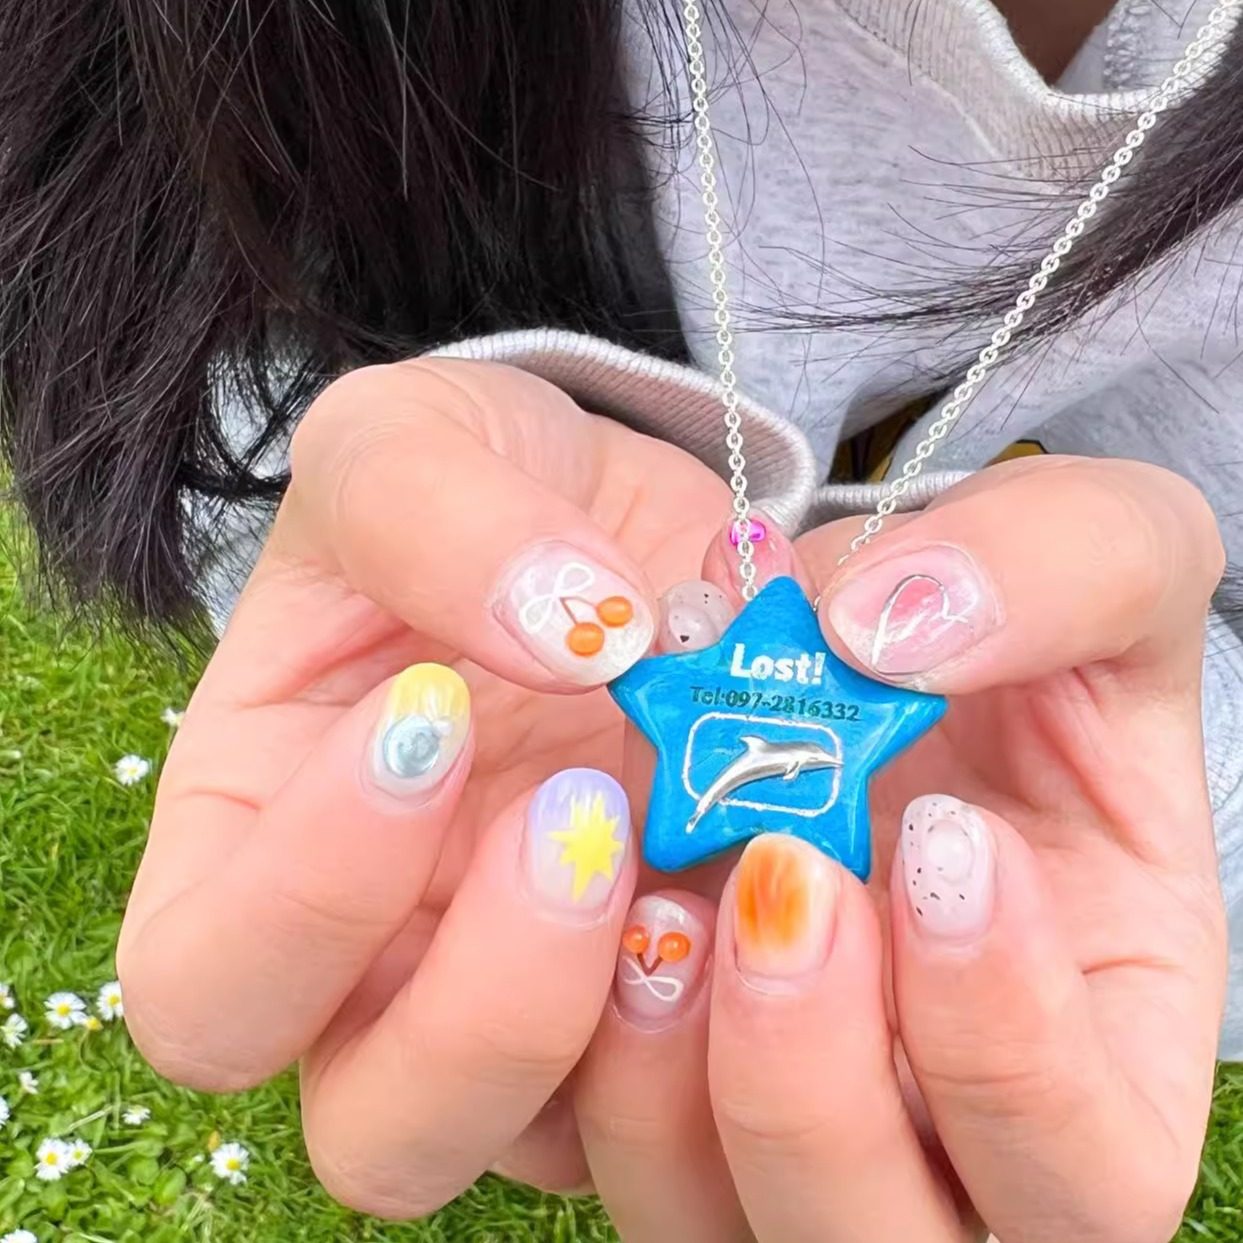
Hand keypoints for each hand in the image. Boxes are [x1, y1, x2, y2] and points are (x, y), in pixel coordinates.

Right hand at [116, 358, 729, 1214]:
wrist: (630, 524)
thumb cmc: (479, 492)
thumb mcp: (411, 444)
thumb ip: (431, 516)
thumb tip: (558, 630)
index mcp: (268, 861)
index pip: (210, 983)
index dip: (304, 897)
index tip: (432, 715)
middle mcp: (394, 974)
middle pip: (381, 1134)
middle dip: (489, 1005)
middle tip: (583, 817)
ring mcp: (548, 1005)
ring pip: (562, 1148)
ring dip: (642, 1027)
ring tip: (713, 840)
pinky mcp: (679, 1000)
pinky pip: (720, 1083)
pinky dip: (767, 1004)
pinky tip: (811, 858)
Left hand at [574, 457, 1227, 1242]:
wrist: (789, 603)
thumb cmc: (975, 612)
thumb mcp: (1086, 549)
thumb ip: (1059, 565)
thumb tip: (900, 634)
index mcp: (1068, 1038)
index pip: (1085, 1171)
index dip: (1015, 1053)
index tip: (944, 841)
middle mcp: (895, 1108)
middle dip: (808, 1085)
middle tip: (777, 870)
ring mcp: (724, 1093)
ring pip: (679, 1214)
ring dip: (648, 1067)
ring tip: (640, 859)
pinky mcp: (581, 1049)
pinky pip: (524, 1123)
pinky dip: (525, 1011)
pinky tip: (552, 852)